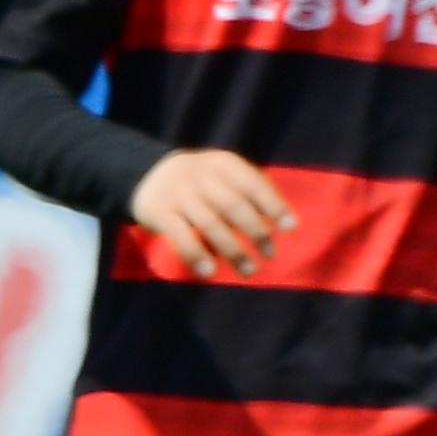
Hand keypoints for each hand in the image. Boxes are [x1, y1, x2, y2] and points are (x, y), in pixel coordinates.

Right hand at [130, 148, 291, 280]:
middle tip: (269, 254)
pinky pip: (181, 236)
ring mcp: (178, 194)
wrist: (146, 174)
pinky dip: (196, 255)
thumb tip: (279, 223)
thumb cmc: (198, 182)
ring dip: (233, 250)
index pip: (252, 184)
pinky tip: (209, 272)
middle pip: (233, 206)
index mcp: (222, 164)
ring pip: (210, 224)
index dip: (273, 205)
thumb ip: (246, 192)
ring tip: (249, 270)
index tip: (290, 227)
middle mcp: (201, 176)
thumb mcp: (221, 174)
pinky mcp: (159, 212)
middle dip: (255, 232)